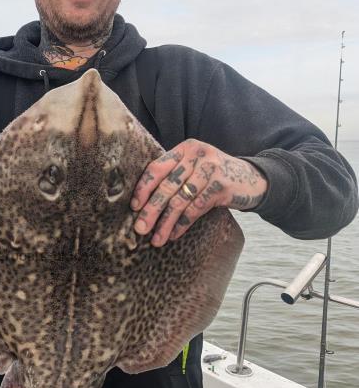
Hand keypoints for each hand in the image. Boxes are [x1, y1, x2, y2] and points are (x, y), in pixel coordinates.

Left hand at [130, 139, 267, 246]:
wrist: (253, 179)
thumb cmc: (215, 176)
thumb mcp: (195, 167)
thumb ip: (174, 175)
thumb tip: (142, 203)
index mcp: (185, 149)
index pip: (157, 167)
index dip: (143, 188)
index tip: (134, 207)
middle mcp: (197, 155)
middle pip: (167, 186)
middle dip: (151, 210)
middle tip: (139, 229)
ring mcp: (210, 170)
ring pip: (180, 200)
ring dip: (166, 223)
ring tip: (156, 239)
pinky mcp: (222, 186)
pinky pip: (196, 209)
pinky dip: (183, 224)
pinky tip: (174, 235)